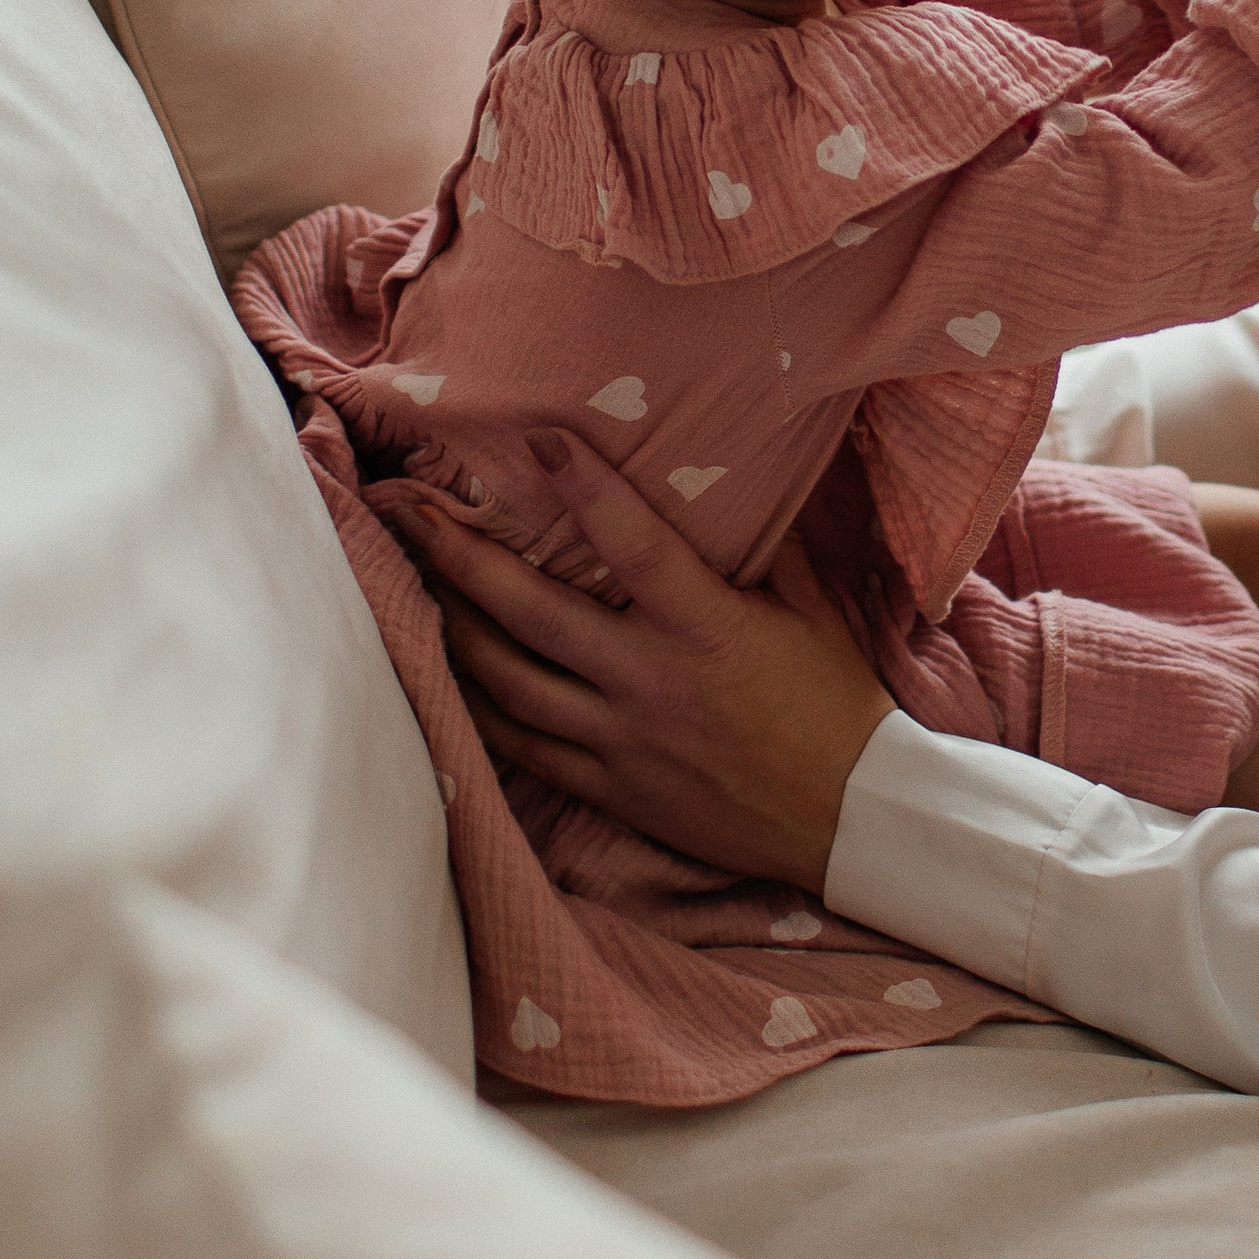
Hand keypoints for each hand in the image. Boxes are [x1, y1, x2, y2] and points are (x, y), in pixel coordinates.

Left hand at [406, 426, 890, 893]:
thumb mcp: (815, 611)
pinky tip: (446, 671)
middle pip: (532, 612)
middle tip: (406, 508)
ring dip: (451, 625)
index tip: (540, 439)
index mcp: (708, 628)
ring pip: (508, 681)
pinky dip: (476, 707)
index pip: (635, 544)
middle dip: (460, 556)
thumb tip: (745, 478)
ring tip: (410, 578)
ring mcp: (622, 740)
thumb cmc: (838, 705)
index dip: (586, 488)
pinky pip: (522, 747)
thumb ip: (772, 543)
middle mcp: (652, 681)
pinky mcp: (610, 787)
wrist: (852, 818)